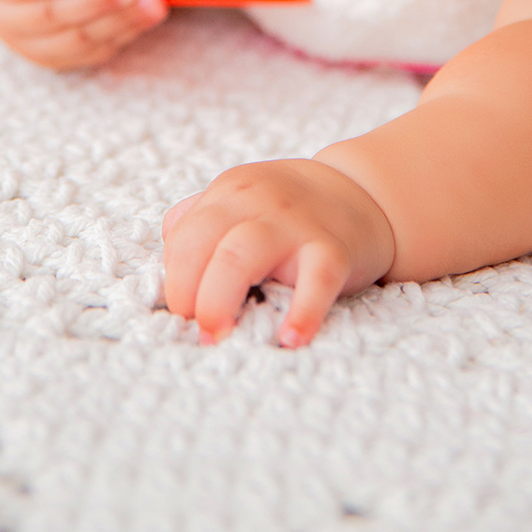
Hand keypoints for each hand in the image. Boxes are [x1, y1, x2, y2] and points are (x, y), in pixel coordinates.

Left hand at [162, 159, 394, 346]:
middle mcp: (257, 201)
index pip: (183, 236)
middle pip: (202, 243)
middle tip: (196, 331)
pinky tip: (290, 339)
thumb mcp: (242, 199)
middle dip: (187, 293)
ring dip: (218, 301)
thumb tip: (167, 267)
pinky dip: (302, 311)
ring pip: (241, 255)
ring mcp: (296, 224)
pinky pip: (316, 279)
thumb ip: (202, 222)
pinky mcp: (334, 250)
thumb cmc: (290, 210)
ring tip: (219, 338)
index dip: (174, 280)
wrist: (364, 194)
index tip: (180, 316)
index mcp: (230, 191)